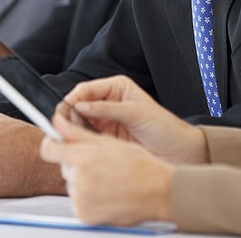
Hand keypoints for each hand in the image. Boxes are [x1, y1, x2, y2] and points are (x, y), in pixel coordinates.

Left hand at [40, 113, 173, 226]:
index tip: (56, 143)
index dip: (52, 144)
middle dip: (75, 163)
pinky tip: (105, 192)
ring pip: (71, 184)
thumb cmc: (139, 166)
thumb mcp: (108, 142)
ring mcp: (81, 199)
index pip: (48, 149)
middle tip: (97, 163)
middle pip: (63, 166)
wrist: (158, 192)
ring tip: (106, 179)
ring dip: (83, 181)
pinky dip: (87, 198)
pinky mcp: (84, 215)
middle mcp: (80, 180)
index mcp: (84, 158)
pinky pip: (77, 202)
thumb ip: (77, 133)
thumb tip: (58, 122)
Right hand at [61, 75, 206, 163]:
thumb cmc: (164, 127)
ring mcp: (106, 121)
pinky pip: (87, 137)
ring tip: (69, 138)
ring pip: (79, 122)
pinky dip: (81, 140)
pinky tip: (79, 145)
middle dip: (69, 115)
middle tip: (61, 127)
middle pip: (79, 105)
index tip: (63, 110)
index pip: (86, 89)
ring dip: (72, 129)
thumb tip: (81, 106)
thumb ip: (107, 109)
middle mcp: (108, 102)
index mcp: (116, 88)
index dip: (73, 99)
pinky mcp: (106, 138)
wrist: (179, 152)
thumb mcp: (135, 113)